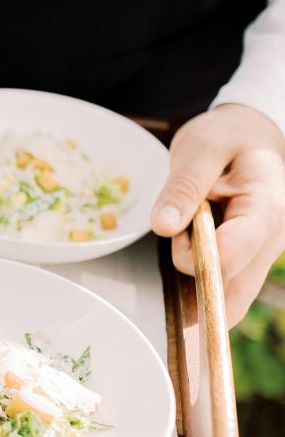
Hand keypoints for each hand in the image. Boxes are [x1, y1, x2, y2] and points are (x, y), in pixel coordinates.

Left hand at [151, 103, 284, 325]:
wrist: (252, 134)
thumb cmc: (228, 136)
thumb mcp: (202, 147)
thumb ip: (182, 187)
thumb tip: (163, 226)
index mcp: (267, 210)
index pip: (229, 258)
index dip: (191, 254)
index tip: (175, 226)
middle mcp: (272, 241)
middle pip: (230, 295)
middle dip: (193, 279)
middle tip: (180, 233)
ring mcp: (263, 255)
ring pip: (230, 302)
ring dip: (196, 284)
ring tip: (188, 233)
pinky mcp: (251, 261)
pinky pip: (227, 291)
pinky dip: (202, 286)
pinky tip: (189, 253)